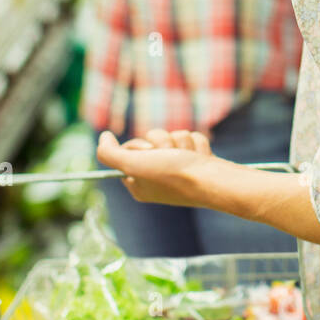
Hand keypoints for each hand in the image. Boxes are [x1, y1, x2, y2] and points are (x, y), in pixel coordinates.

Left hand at [97, 128, 225, 206]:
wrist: (215, 180)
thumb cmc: (174, 175)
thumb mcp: (133, 165)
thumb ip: (109, 153)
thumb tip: (103, 137)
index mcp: (139, 184)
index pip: (128, 152)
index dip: (139, 147)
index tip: (148, 153)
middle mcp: (157, 178)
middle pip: (150, 140)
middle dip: (162, 142)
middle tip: (170, 155)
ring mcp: (178, 169)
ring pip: (171, 136)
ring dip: (180, 141)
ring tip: (189, 156)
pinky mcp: (196, 161)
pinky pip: (189, 137)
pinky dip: (196, 144)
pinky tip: (201, 157)